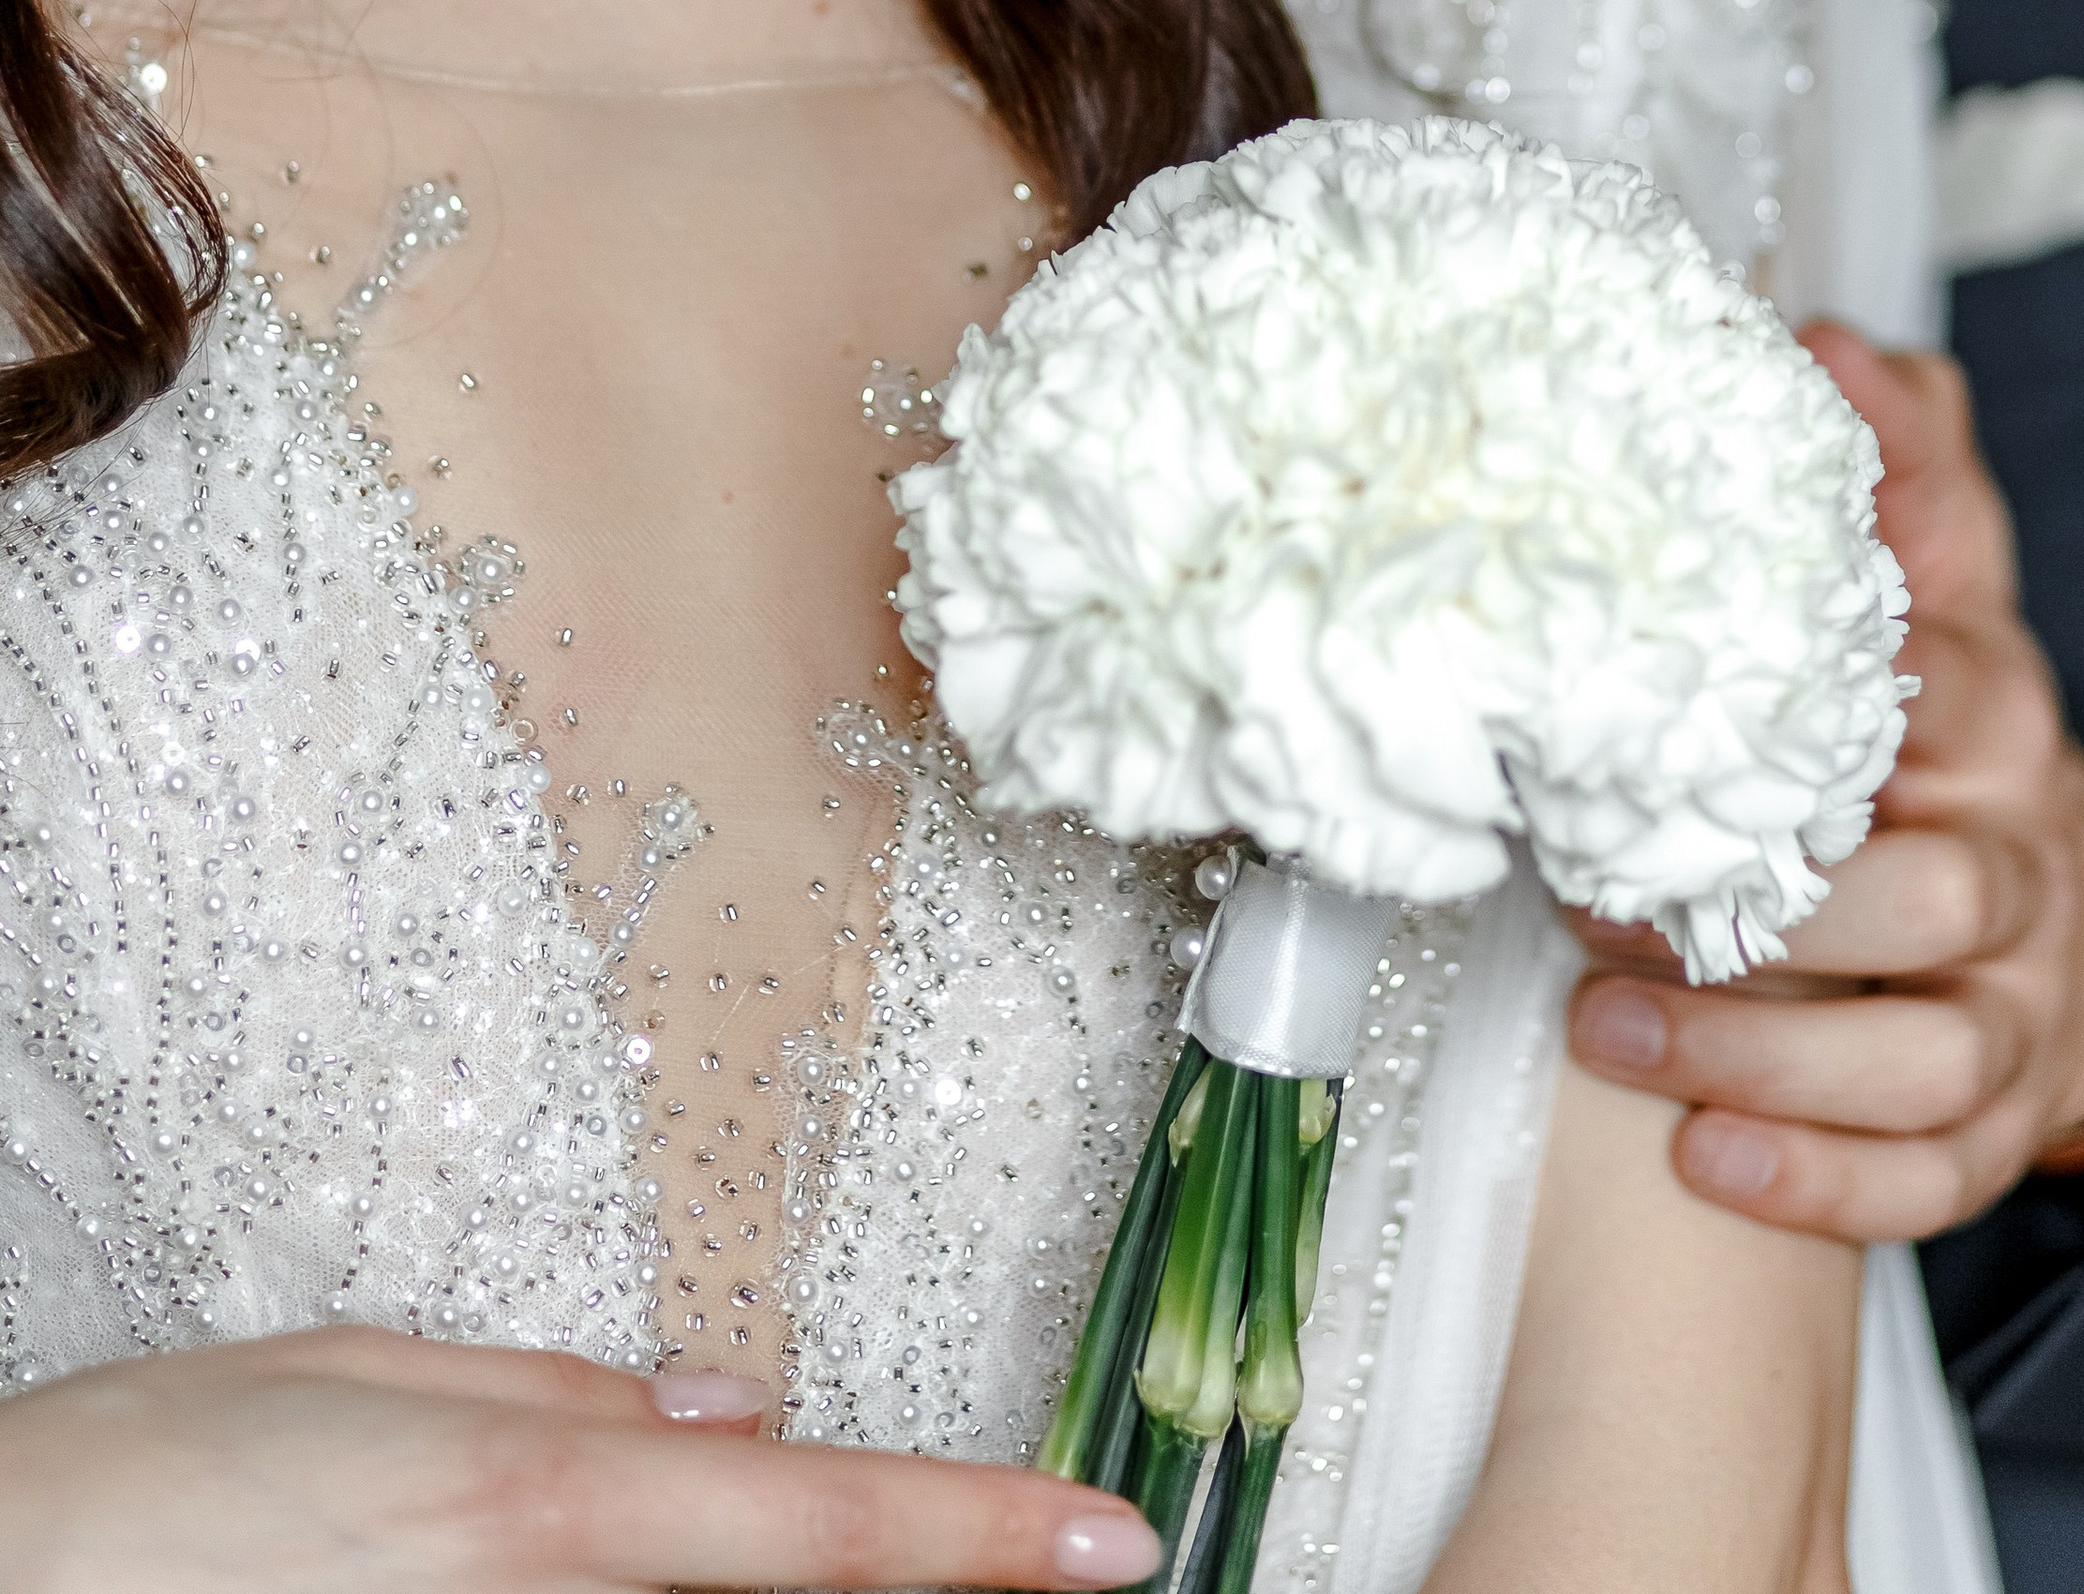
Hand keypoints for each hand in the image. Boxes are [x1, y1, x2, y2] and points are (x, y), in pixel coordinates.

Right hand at [0, 1327, 1161, 1593]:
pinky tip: (542, 1575)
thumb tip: (724, 1423)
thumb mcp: (345, 1376)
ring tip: (662, 1536)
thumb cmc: (108, 1505)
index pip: (822, 1522)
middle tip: (994, 1555)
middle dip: (887, 1581)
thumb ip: (555, 1399)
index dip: (983, 1534)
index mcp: (536, 1506)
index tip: (1109, 1539)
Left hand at [1567, 328, 2083, 1244]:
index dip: (1825, 714)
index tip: (1678, 719)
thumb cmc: (1945, 715)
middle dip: (1761, 913)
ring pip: (1921, 1055)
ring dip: (1758, 1056)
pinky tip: (1701, 1163)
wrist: (2062, 886)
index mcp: (1999, 713)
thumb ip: (1890, 458)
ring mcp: (2026, 1008)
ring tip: (1604, 1029)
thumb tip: (1818, 333)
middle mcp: (2026, 863)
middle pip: (1928, 897)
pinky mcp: (2008, 1123)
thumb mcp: (1932, 572)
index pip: (1947, 702)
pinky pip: (1931, 1176)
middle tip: (1589, 895)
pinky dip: (1818, 1179)